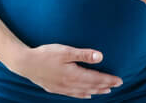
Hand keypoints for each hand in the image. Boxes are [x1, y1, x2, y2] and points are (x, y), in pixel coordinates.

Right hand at [8, 44, 122, 98]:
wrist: (25, 63)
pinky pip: (73, 95)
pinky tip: (86, 95)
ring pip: (84, 92)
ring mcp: (62, 88)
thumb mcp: (65, 51)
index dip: (108, 80)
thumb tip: (100, 57)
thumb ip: (83, 54)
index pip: (96, 79)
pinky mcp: (56, 88)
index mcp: (74, 75)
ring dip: (96, 91)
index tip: (119, 80)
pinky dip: (83, 95)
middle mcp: (70, 84)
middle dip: (105, 86)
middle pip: (92, 87)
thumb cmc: (45, 54)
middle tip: (116, 85)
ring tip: (106, 91)